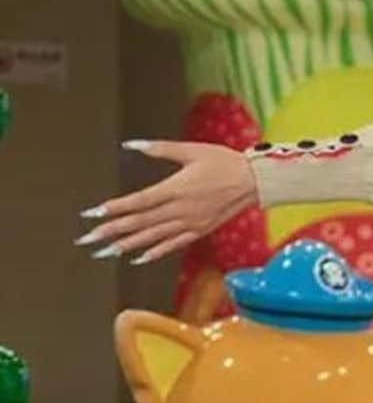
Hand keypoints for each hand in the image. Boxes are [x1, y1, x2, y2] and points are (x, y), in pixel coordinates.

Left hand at [77, 141, 256, 264]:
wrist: (255, 181)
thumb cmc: (224, 161)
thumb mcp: (191, 150)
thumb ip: (160, 148)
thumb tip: (131, 144)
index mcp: (176, 189)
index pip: (139, 202)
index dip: (115, 208)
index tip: (94, 213)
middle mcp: (181, 210)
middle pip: (141, 223)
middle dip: (112, 231)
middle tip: (89, 239)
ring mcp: (191, 223)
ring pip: (154, 237)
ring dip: (128, 245)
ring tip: (106, 252)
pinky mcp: (200, 230)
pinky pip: (175, 244)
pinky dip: (156, 252)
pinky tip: (139, 258)